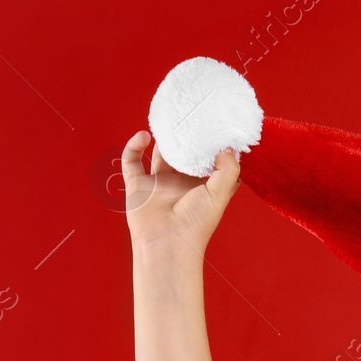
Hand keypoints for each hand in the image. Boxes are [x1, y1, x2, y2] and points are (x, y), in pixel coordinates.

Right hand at [119, 131, 240, 256]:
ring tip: (168, 122)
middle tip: (191, 118)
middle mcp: (182, 183)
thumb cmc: (196, 223)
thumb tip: (225, 147)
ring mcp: (159, 183)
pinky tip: (144, 136)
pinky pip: (132, 160)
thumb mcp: (220, 194)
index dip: (215, 146)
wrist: (166, 242)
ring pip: (160, 153)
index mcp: (204, 186)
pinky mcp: (138, 184)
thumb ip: (228, 169)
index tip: (217, 127)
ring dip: (163, 138)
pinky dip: (134, 146)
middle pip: (185, 153)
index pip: (211, 162)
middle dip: (188, 137)